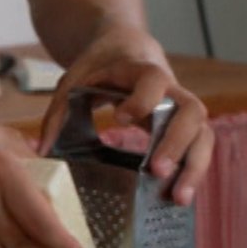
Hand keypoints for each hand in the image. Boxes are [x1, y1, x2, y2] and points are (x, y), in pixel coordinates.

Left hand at [37, 26, 211, 203]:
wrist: (125, 51)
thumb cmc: (99, 68)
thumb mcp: (73, 80)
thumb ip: (58, 111)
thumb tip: (43, 149)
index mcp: (142, 71)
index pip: (153, 80)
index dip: (142, 99)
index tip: (120, 118)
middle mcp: (171, 90)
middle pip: (191, 112)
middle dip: (176, 143)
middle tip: (156, 171)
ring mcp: (182, 109)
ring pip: (203, 134)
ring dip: (194, 166)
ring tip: (178, 197)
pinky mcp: (185, 127)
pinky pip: (199, 148)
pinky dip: (193, 171)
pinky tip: (179, 194)